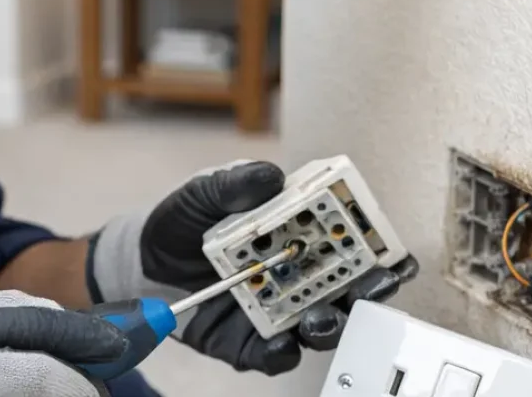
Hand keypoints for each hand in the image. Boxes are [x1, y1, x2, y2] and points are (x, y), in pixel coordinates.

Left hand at [87, 160, 418, 375]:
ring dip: (330, 322)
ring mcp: (279, 312)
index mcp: (298, 235)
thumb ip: (232, 184)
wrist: (142, 265)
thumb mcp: (202, 194)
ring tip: (322, 317)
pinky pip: (276, 354)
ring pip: (321, 325)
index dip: (376, 244)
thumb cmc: (183, 223)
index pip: (350, 240)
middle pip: (350, 288)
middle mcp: (299, 276)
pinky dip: (281, 351)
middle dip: (369, 288)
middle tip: (375, 283)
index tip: (389, 245)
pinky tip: (279, 342)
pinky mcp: (252, 344)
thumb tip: (270, 177)